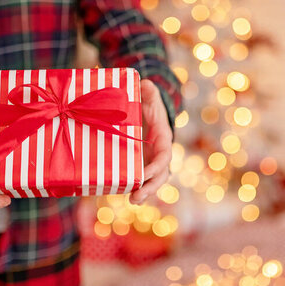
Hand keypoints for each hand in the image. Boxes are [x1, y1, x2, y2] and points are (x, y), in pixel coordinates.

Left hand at [130, 79, 172, 203]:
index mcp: (163, 140)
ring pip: (151, 181)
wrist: (147, 110)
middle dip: (150, 188)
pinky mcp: (139, 164)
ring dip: (143, 192)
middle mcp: (159, 154)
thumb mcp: (149, 97)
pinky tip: (120, 194)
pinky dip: (132, 187)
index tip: (143, 175)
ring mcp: (150, 161)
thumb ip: (149, 91)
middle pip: (159, 176)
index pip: (164, 157)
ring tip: (132, 200)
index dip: (155, 168)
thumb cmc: (149, 104)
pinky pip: (138, 179)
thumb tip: (145, 85)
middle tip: (136, 197)